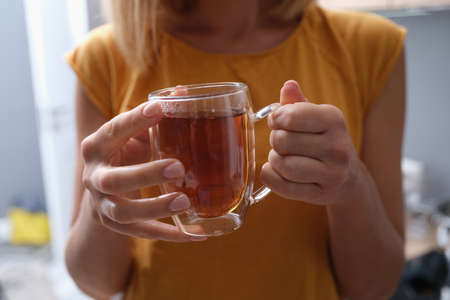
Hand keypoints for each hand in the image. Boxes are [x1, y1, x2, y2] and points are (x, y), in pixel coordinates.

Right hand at [81, 101, 204, 241]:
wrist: (100, 193)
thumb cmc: (123, 155)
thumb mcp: (132, 136)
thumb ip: (153, 119)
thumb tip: (184, 93)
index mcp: (97, 146)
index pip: (113, 131)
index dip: (134, 120)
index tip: (159, 109)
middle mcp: (94, 177)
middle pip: (113, 180)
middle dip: (145, 174)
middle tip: (178, 166)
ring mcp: (102, 204)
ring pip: (124, 213)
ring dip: (155, 208)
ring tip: (185, 202)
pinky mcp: (114, 225)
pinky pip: (141, 233)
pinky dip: (168, 234)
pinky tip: (195, 233)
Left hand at [260, 80, 359, 204]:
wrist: (348, 177)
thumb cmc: (324, 140)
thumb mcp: (315, 118)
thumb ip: (297, 103)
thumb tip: (288, 86)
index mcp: (334, 119)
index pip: (290, 116)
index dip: (276, 119)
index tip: (278, 122)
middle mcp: (337, 146)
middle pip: (282, 141)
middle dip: (275, 140)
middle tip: (281, 142)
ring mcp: (332, 173)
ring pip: (283, 165)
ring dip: (274, 160)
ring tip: (281, 157)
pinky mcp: (322, 194)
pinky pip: (282, 186)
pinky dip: (271, 177)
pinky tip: (275, 172)